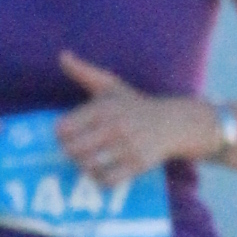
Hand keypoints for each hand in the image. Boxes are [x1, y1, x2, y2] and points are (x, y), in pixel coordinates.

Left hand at [55, 52, 216, 181]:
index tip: (68, 135)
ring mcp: (128, 146)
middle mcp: (115, 126)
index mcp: (104, 107)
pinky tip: (104, 171)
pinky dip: (101, 179)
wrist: (175, 123)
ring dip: (85, 166)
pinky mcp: (139, 164)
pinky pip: (107, 180)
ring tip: (90, 161)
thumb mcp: (111, 85)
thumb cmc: (136, 105)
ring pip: (88, 166)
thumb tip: (62, 56)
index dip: (61, 135)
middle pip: (73, 150)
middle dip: (71, 153)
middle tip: (78, 151)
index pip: (63, 128)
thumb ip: (84, 72)